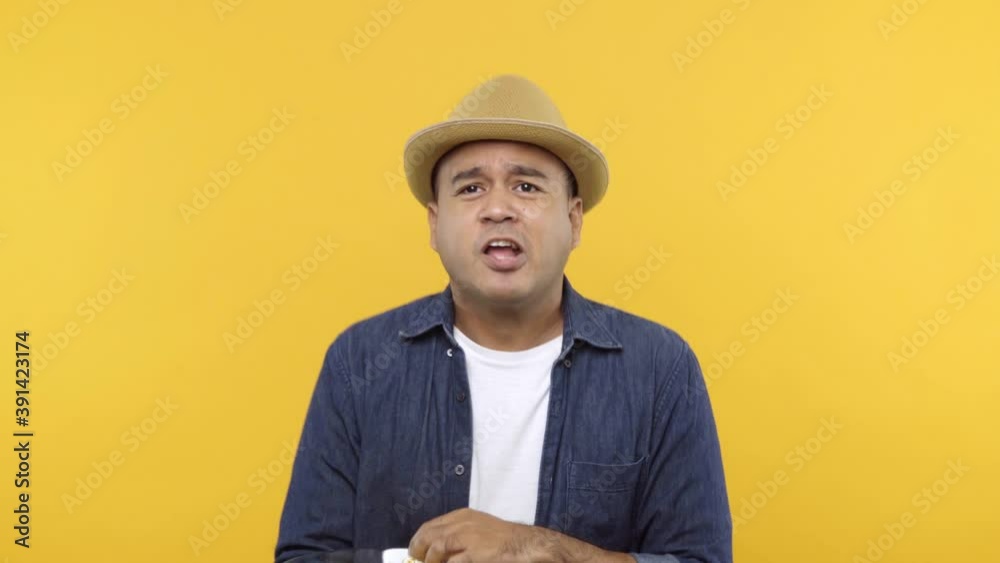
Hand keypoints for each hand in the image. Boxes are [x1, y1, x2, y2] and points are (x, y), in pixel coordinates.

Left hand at [407, 508, 540, 562]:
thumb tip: (438, 551)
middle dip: (419, 552)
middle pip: (428, 536)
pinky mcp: (473, 553)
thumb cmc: (503, 540)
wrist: (524, 545)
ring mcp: (467, 538)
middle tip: (419, 562)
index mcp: (461, 516)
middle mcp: (461, 524)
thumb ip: (457, 536)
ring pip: (436, 550)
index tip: (415, 553)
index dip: (418, 541)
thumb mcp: (477, 529)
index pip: (429, 527)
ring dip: (432, 562)